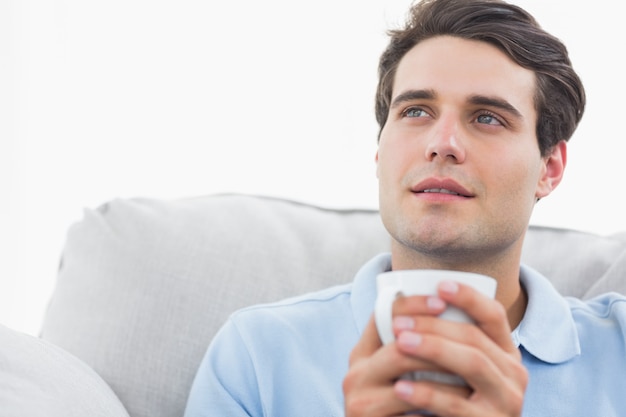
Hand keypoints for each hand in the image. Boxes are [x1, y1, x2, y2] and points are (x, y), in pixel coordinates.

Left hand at [343, 282, 527, 415]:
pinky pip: (457, 404)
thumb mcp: (455, 371)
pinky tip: (400, 387)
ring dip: (432, 348)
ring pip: (472, 363)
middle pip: (475, 337)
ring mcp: (507, 402)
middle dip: (434, 325)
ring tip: (399, 343)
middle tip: (398, 322)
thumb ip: (446, 341)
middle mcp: (514, 375)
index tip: (440, 285)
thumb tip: (406, 304)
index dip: (469, 297)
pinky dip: (427, 394)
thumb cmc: (451, 404)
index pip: (493, 315)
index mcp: (505, 354)